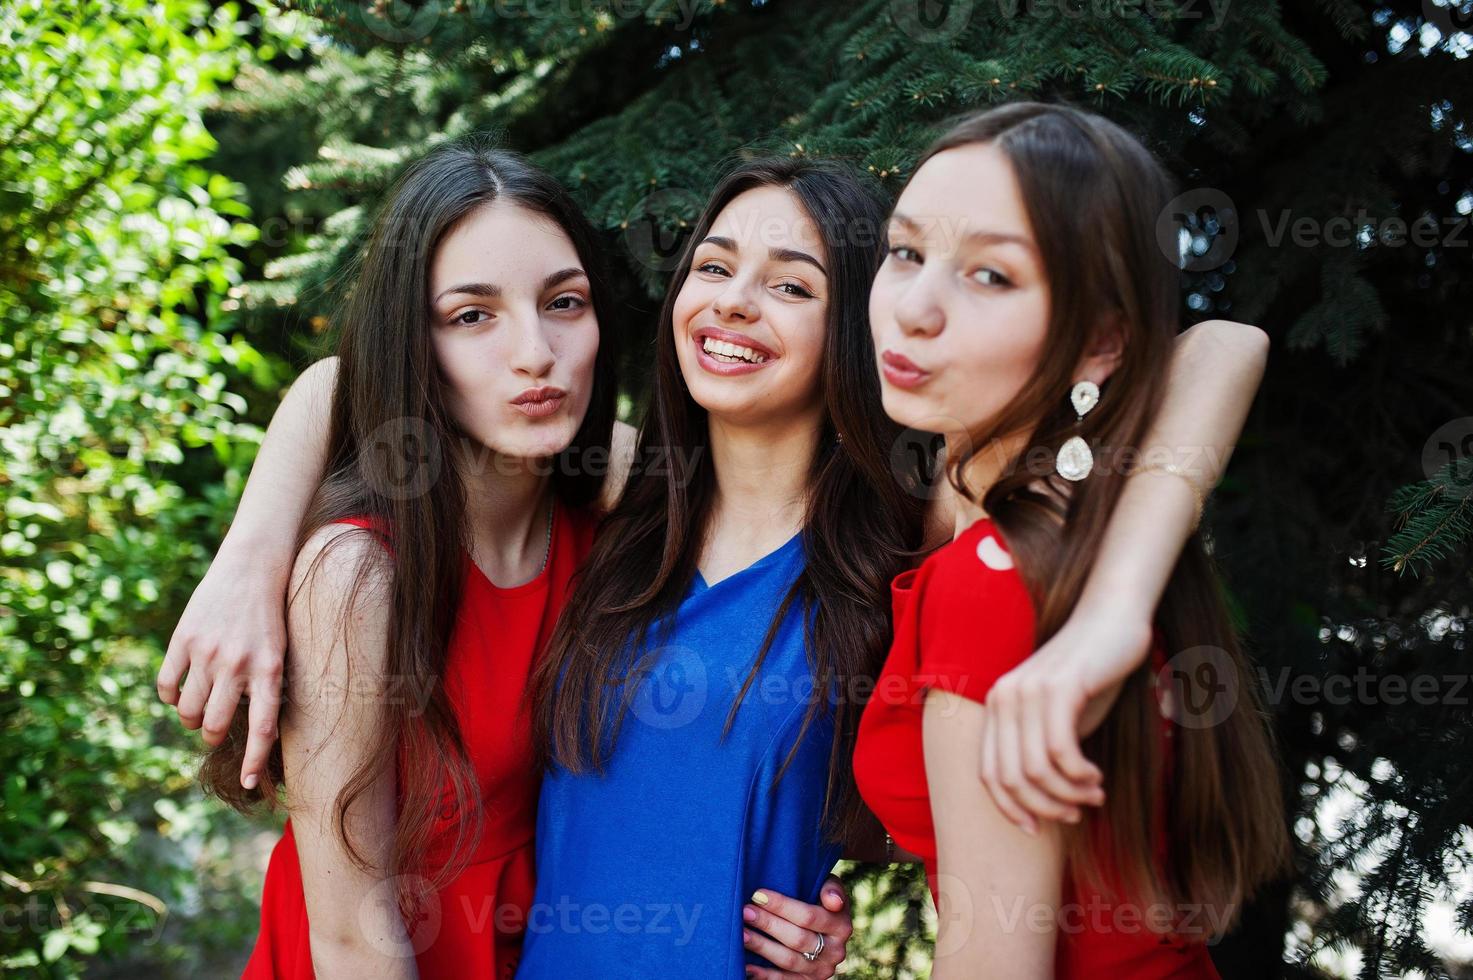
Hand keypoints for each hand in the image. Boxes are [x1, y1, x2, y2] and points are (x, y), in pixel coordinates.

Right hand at [157, 535, 287, 788]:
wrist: (254, 566)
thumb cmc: (272, 614)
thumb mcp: (281, 651)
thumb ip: (267, 687)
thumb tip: (257, 732)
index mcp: (271, 670)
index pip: (262, 728)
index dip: (255, 761)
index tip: (251, 784)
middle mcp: (238, 664)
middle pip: (213, 725)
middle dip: (211, 736)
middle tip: (213, 730)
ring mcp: (208, 652)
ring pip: (187, 711)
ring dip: (190, 720)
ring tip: (198, 711)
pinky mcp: (183, 639)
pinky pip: (167, 686)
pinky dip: (170, 697)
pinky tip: (181, 691)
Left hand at [741, 875, 850, 977]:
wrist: (824, 929)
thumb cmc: (819, 899)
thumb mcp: (830, 886)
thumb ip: (832, 888)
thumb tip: (834, 902)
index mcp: (841, 926)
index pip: (808, 916)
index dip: (782, 906)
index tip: (758, 895)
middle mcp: (835, 952)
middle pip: (797, 939)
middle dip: (768, 924)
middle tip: (745, 912)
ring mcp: (821, 970)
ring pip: (788, 960)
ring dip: (762, 947)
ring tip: (742, 934)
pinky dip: (763, 975)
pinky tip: (746, 965)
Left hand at [979, 609, 1150, 833]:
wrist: (1112, 621)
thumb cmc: (1089, 675)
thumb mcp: (1058, 720)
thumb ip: (1043, 753)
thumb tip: (1044, 803)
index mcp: (996, 707)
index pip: (989, 775)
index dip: (1011, 809)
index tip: (1038, 830)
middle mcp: (1003, 699)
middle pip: (1012, 779)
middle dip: (1046, 807)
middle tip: (1078, 813)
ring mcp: (1027, 692)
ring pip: (1037, 770)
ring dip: (1068, 795)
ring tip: (1094, 795)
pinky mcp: (1058, 688)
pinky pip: (1061, 751)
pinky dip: (1080, 775)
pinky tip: (1096, 776)